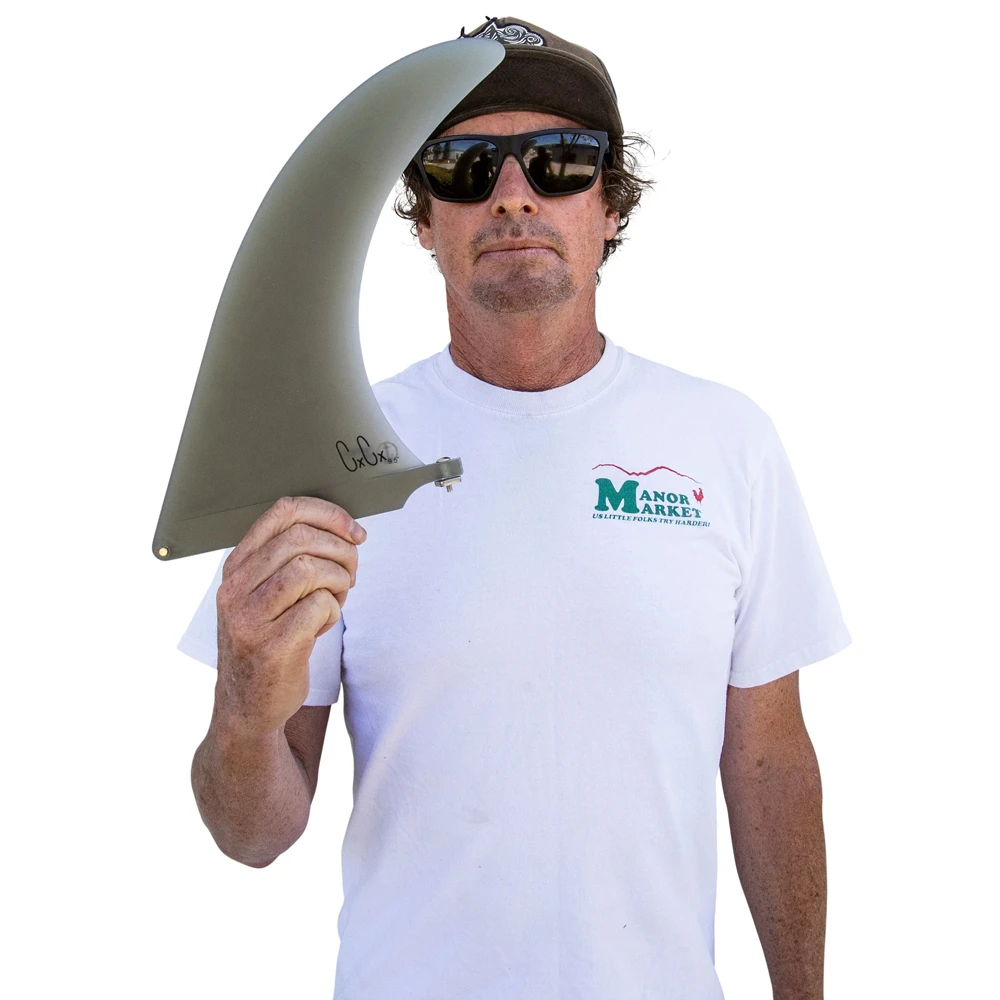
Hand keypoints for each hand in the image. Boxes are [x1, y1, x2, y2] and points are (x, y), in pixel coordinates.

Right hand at [213, 496, 366, 737]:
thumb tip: (346, 529)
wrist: (247, 705)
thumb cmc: (267, 641)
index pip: (282, 512)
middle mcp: (235, 588)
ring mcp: (249, 618)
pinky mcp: (271, 646)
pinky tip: (323, 625)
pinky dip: (333, 611)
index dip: (328, 513)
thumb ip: (290, 559)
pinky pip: (319, 606)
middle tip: (351, 572)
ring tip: (337, 598)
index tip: (353, 530)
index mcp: (237, 566)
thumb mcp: (264, 593)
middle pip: (301, 538)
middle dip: (341, 551)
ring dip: (338, 581)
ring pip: (310, 569)